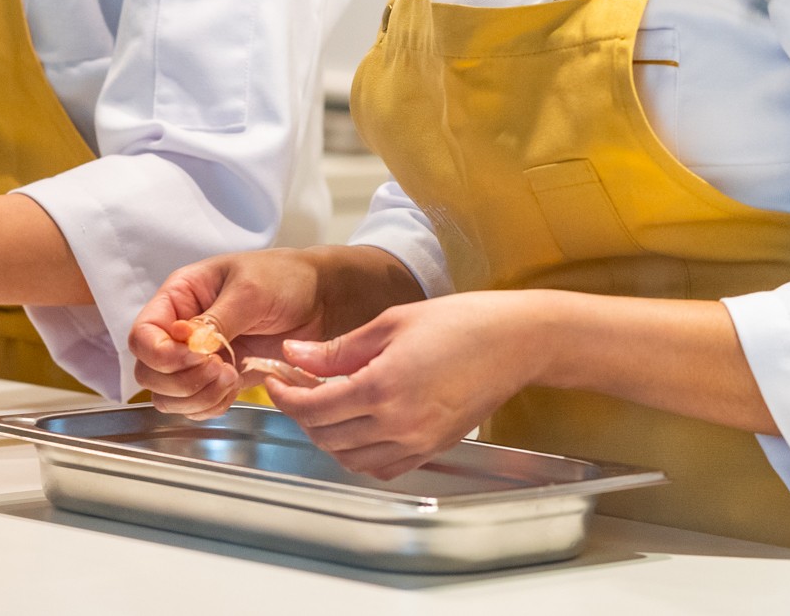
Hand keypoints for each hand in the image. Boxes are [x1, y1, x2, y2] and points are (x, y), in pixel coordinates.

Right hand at [129, 249, 331, 418]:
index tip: (193, 358)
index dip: (159, 355)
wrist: (322, 299)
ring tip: (230, 378)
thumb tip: (187, 344)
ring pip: (168, 396)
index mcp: (180, 297)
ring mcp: (199, 357)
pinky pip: (196, 405)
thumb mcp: (248, 291)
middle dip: (180, 380)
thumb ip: (215, 320)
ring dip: (196, 397)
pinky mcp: (219, 378)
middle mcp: (181, 329)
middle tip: (220, 369)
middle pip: (149, 372)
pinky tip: (234, 388)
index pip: (142, 335)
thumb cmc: (284, 279)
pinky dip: (210, 406)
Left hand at [263, 291, 545, 479]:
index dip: (286, 396)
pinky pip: (382, 467)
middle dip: (302, 413)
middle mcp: (399, 423)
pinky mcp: (432, 448)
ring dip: (328, 436)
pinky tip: (356, 428)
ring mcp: (417, 441)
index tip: (275, 381)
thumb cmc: (460, 323)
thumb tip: (295, 355)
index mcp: (383, 387)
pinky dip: (359, 455)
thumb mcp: (390, 324)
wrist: (514, 343)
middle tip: (295, 387)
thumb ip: (338, 348)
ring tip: (323, 405)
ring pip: (350, 458)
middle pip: (327, 436)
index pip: (314, 407)